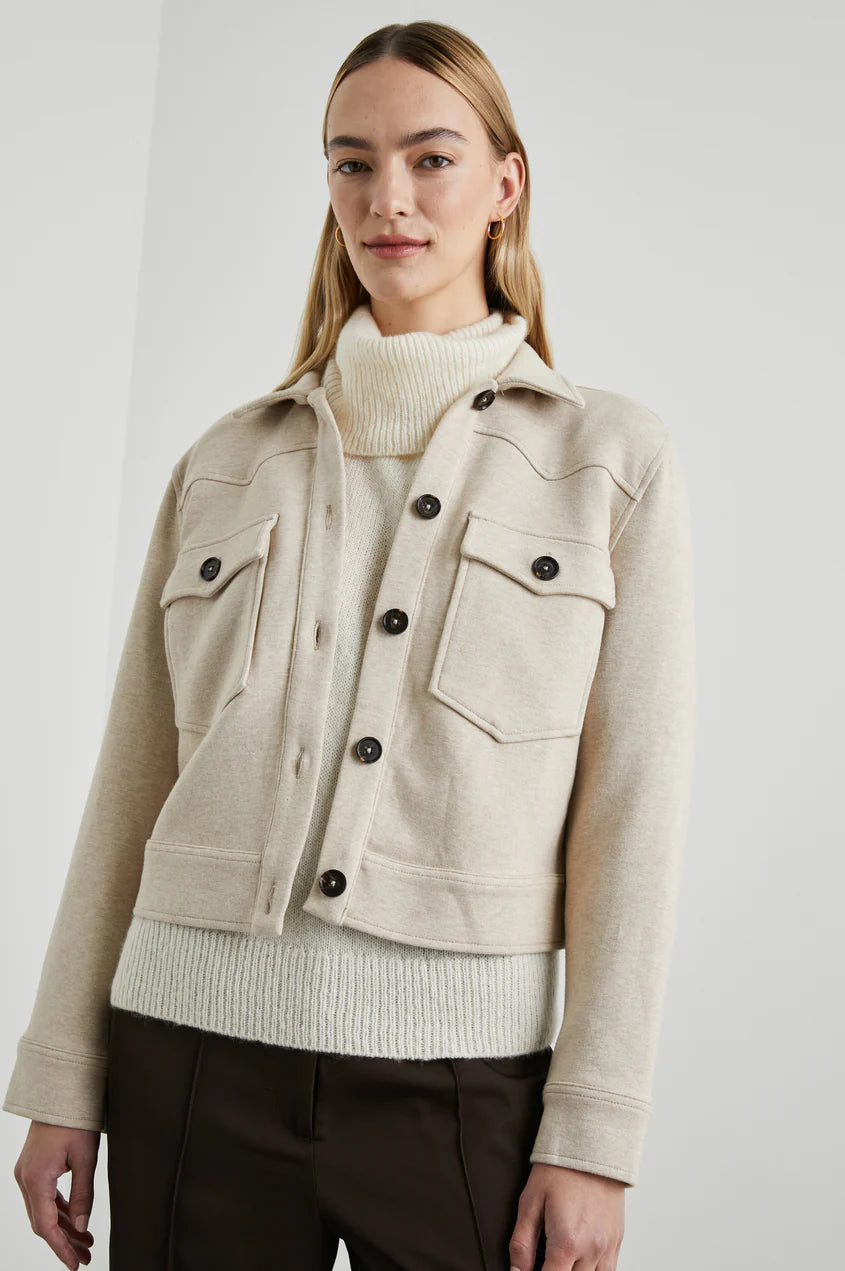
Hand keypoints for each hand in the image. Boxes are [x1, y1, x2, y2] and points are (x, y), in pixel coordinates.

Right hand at [13, 1120, 98, 1269]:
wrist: (61, 1090)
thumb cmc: (74, 1120)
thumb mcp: (85, 1158)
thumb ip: (83, 1195)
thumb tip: (82, 1227)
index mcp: (35, 1180)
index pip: (46, 1226)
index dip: (60, 1248)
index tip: (75, 1265)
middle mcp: (25, 1179)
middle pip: (43, 1222)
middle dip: (65, 1241)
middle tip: (86, 1257)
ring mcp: (27, 1173)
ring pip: (44, 1210)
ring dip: (64, 1226)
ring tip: (87, 1241)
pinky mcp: (34, 1166)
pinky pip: (44, 1196)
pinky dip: (59, 1209)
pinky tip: (75, 1219)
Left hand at [508, 1161, 625, 1269]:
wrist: (591, 1146)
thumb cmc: (560, 1170)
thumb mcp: (530, 1202)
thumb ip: (521, 1244)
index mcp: (566, 1242)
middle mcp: (591, 1249)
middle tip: (545, 1259)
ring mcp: (607, 1247)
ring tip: (562, 1260)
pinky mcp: (617, 1240)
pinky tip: (579, 1261)